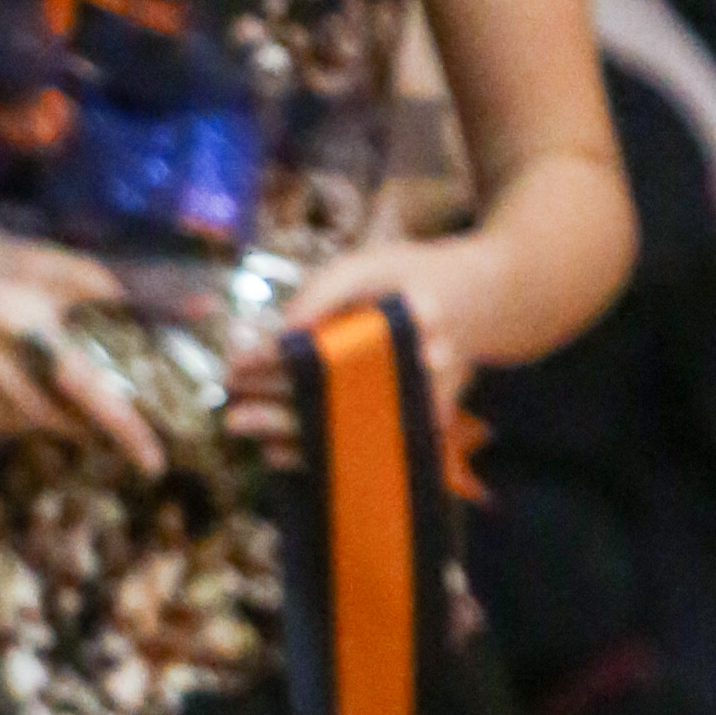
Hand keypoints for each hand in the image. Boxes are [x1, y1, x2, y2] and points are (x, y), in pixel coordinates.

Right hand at [0, 235, 170, 472]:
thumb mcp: (64, 267)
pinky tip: (26, 397)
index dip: (131, 438)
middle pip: (63, 425)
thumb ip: (132, 288)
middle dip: (91, 432)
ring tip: (78, 415)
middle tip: (118, 431)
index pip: (102, 408)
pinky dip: (21, 414)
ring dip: (57, 424)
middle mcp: (16, 384)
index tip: (155, 466)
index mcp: (48, 354)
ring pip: (29, 424)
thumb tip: (204, 303)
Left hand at [218, 267, 468, 456]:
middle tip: (231, 414)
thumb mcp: (371, 262)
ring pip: (347, 430)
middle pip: (337, 397)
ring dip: (290, 434)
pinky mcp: (421, 424)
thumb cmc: (414, 277)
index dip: (277, 359)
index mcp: (412, 319)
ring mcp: (424, 400)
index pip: (330, 347)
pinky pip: (362, 445)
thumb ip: (325, 291)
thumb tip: (280, 332)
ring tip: (242, 431)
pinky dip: (319, 450)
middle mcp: (422, 366)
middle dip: (276, 406)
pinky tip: (278, 451)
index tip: (236, 365)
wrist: (484, 302)